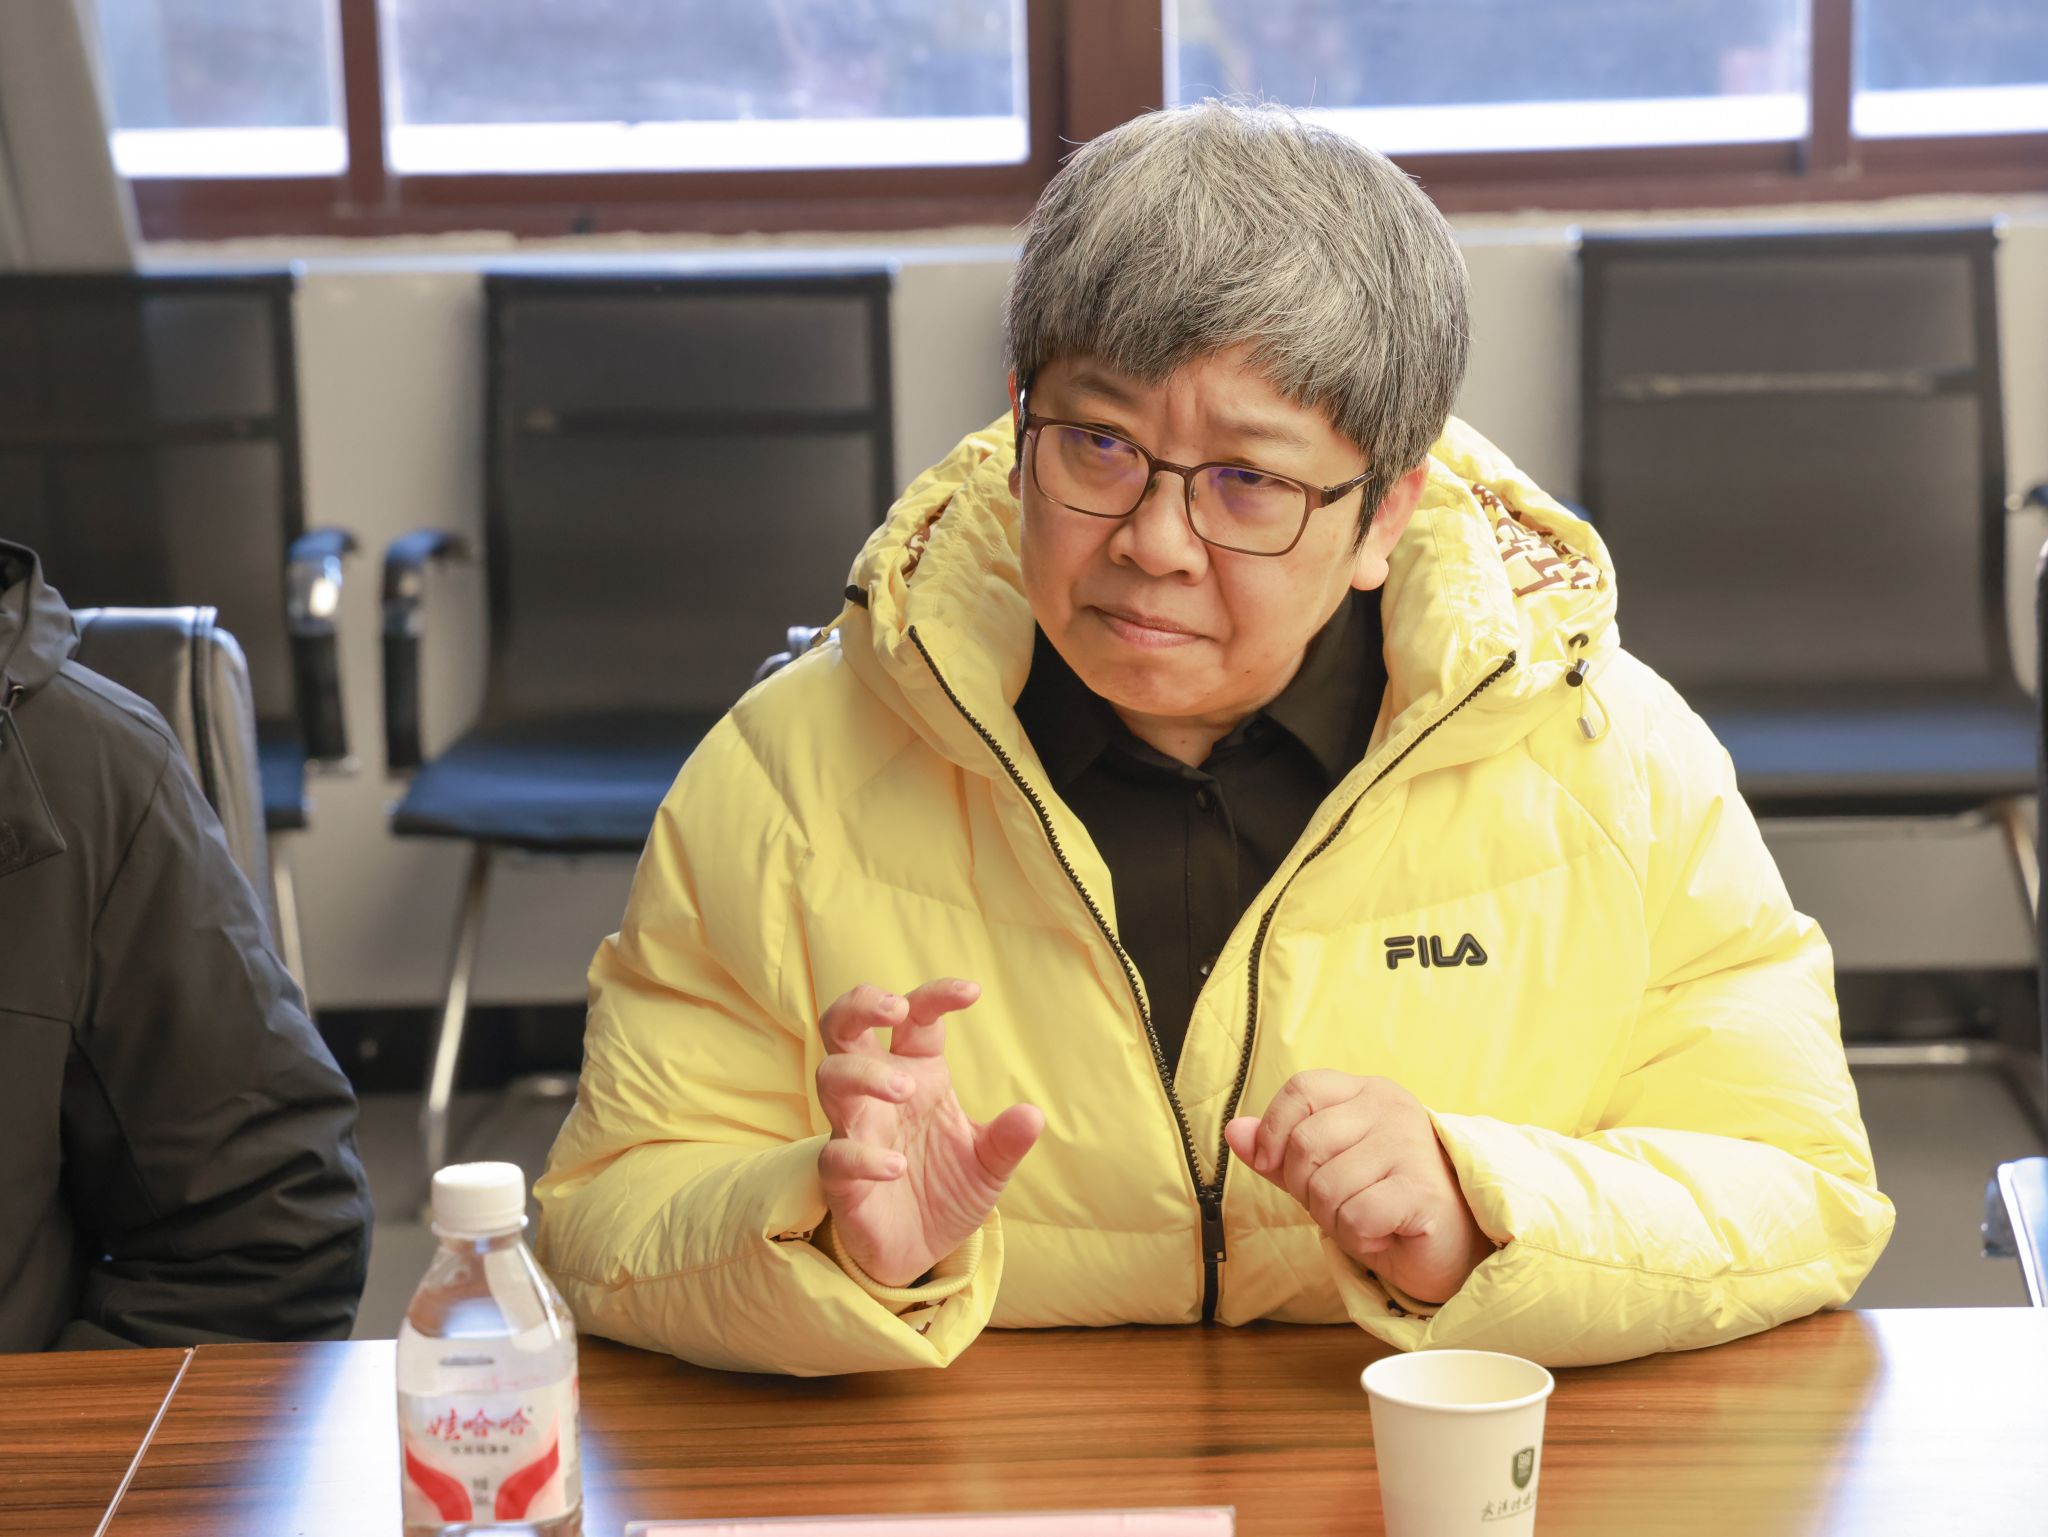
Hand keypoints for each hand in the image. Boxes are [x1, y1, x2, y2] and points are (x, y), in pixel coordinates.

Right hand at [815, 979, 1043, 1287]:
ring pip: (831, 1077)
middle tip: (893, 1008)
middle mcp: (878, 1094)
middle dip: (860, 1005)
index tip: (972, 993)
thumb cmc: (948, 1191)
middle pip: (843, 1027)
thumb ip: (1007, 1140)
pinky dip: (863, 1156)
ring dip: (864, 1074)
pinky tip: (896, 1166)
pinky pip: (836, 1155)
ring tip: (904, 1088)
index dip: (936, 996)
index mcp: (918, 1073)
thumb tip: (1033, 1114)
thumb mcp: (989, 1165)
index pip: (916, 1018)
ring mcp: (855, 1130)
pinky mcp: (840, 1178)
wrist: (920, 1253)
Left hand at [1224, 1071, 1493, 1305]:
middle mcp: (1392, 1108)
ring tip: (1368, 1218)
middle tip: (1341, 1203)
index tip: (1273, 1163)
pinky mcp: (1422, 1190)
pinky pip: (1355, 1217)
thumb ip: (1279, 1152)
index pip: (1302, 1089)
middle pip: (1305, 1143)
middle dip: (1306, 1189)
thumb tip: (1234, 1132)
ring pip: (1325, 1187)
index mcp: (1367, 1092)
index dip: (1274, 1129)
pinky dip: (1360, 1239)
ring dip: (1335, 1219)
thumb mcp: (1324, 1172)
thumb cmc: (1384, 1204)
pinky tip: (1386, 1234)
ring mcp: (1411, 1146)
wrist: (1450, 1249)